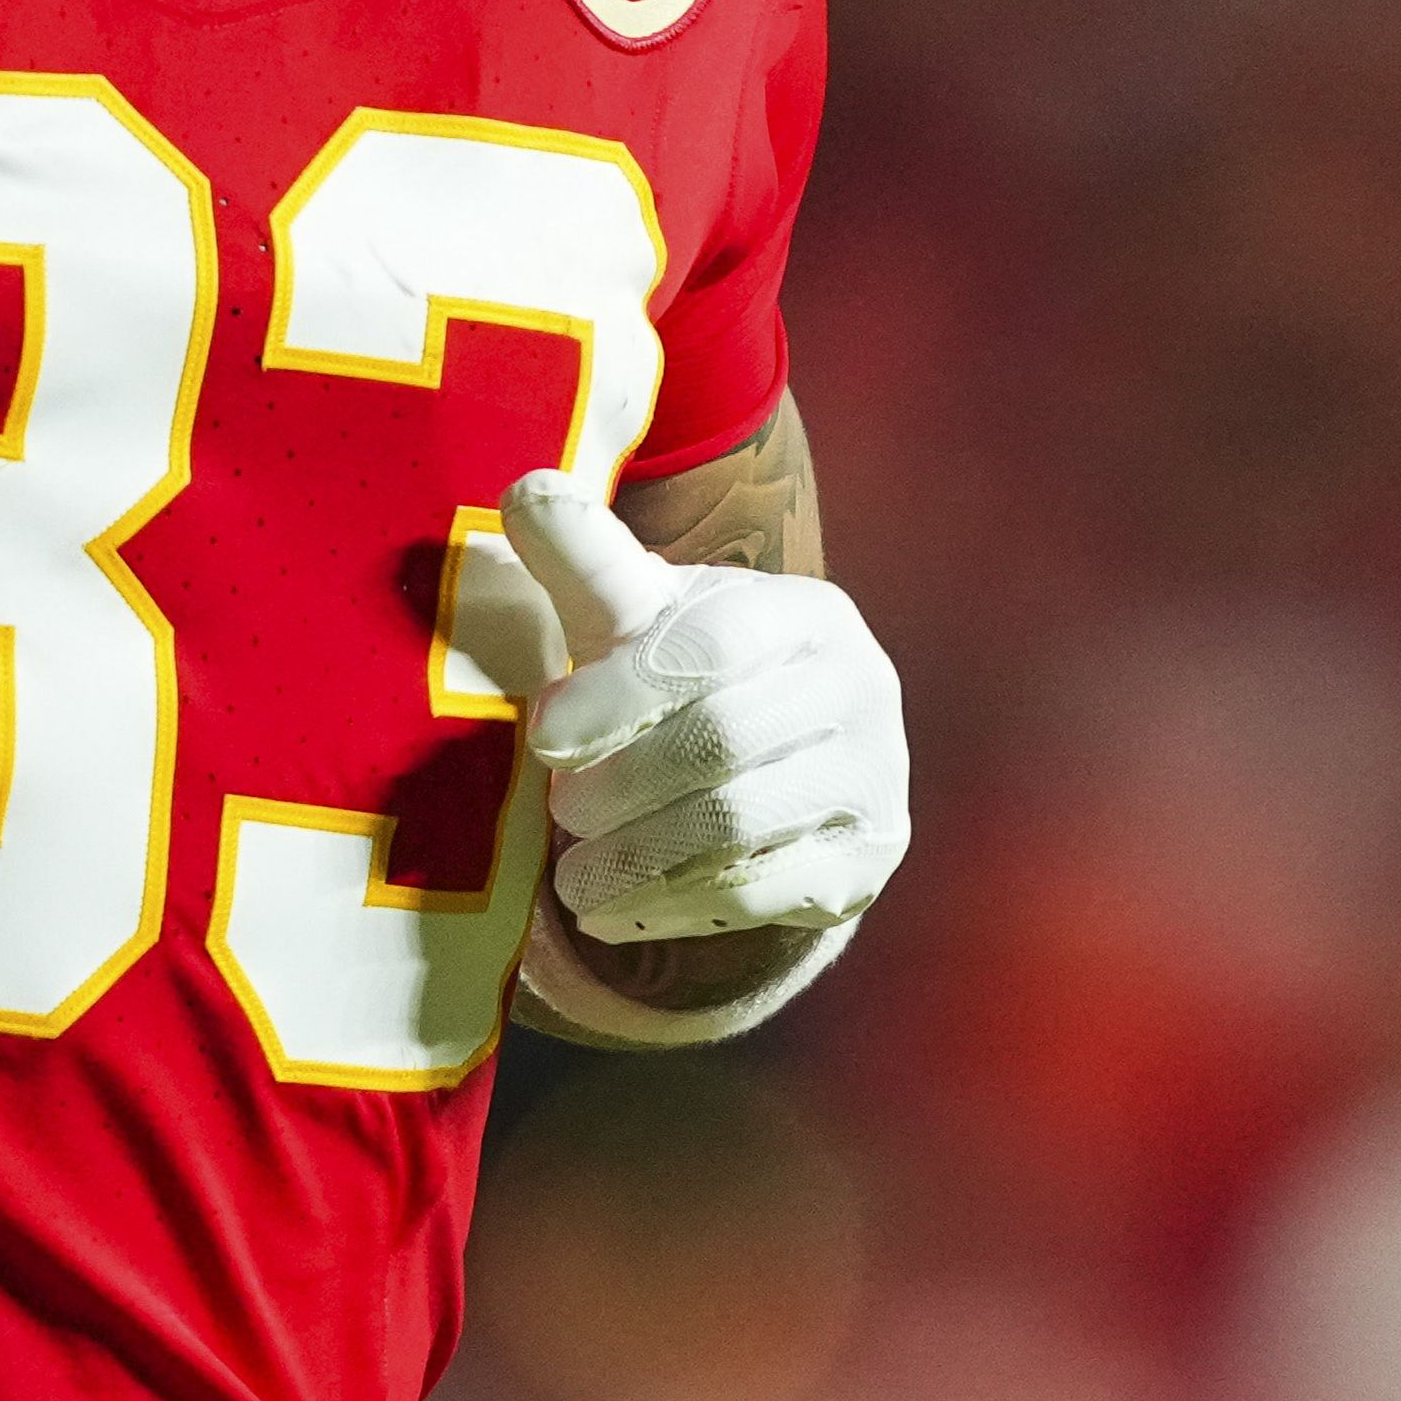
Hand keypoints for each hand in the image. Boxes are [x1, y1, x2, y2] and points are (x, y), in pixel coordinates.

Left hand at [500, 473, 910, 949]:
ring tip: (572, 876)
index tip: (544, 738)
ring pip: (737, 826)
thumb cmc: (691, 678)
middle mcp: (861, 689)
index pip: (711, 648)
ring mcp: (873, 782)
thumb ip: (587, 558)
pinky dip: (672, 906)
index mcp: (807, 614)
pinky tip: (616, 907)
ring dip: (634, 857)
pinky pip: (759, 894)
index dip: (617, 695)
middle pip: (723, 741)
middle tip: (562, 811)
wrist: (781, 770)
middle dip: (622, 783)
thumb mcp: (643, 615)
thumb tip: (526, 492)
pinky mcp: (862, 863)